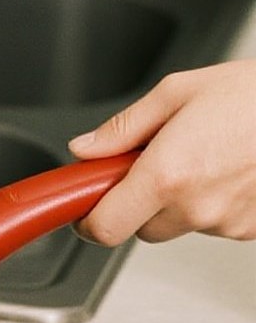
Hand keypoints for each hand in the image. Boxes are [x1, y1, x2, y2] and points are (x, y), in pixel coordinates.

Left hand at [68, 60, 255, 243]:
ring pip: (178, 225)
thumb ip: (123, 129)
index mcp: (166, 175)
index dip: (88, 220)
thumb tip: (85, 150)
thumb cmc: (255, 94)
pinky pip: (215, 224)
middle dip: (136, 202)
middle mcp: (195, 207)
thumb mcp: (177, 93)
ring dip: (179, 201)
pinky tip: (230, 169)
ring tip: (205, 156)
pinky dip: (213, 203)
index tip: (85, 206)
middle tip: (154, 164)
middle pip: (139, 228)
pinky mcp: (251, 229)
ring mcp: (226, 223)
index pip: (103, 228)